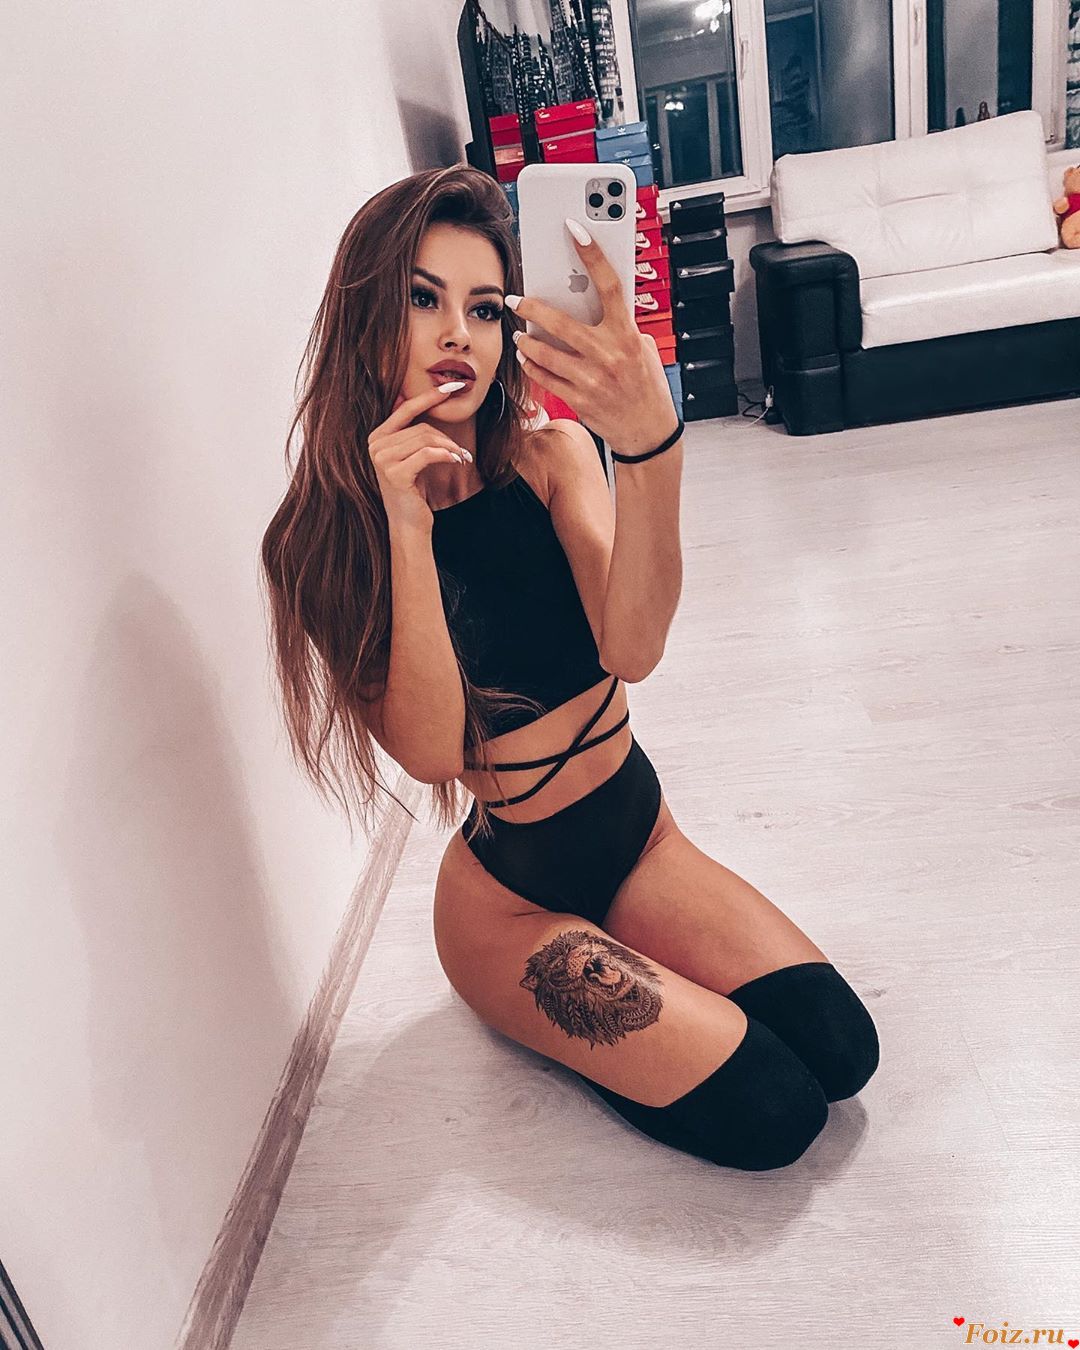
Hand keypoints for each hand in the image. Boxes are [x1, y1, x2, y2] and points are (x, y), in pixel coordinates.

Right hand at [366, 384, 471, 527]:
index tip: (453, 387)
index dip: (430, 396)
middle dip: (446, 438)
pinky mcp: (395, 473)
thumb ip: (414, 432)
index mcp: (378, 436)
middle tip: (462, 453)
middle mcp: (375, 445)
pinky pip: (428, 453)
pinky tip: (458, 462)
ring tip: (462, 459)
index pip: (406, 408)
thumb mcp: (412, 457)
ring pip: (426, 438)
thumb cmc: (414, 490)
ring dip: (450, 448)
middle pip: (421, 426)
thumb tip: (429, 400)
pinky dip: (447, 455)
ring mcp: (383, 459)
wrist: (409, 524)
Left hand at [508, 219, 679, 456]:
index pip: (609, 284)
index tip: (574, 228)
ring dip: (526, 341)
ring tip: (519, 333)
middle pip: (561, 322)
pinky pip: (545, 378)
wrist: (649, 432)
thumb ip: (620, 326)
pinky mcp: (579, 400)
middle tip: (515, 298)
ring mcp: (592, 379)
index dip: (592, 253)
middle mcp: (609, 354)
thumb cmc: (646, 385)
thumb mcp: (642, 349)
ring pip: (545, 353)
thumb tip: (590, 301)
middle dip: (532, 307)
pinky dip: (532, 366)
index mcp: (628, 334)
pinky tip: (526, 358)